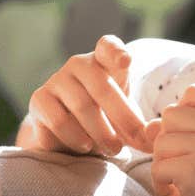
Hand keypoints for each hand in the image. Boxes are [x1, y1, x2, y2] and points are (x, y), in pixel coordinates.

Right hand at [17, 35, 152, 156]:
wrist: (70, 133)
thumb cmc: (107, 119)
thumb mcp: (129, 122)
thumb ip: (144, 130)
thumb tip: (155, 136)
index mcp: (104, 61)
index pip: (108, 46)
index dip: (117, 51)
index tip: (125, 61)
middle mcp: (78, 64)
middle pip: (102, 87)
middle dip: (121, 118)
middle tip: (130, 143)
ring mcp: (56, 79)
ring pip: (82, 108)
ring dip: (100, 134)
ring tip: (111, 149)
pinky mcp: (39, 99)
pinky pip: (59, 122)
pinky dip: (75, 139)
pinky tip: (84, 145)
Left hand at [148, 84, 194, 195]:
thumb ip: (188, 133)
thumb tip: (148, 126)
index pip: (193, 93)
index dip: (182, 118)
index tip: (191, 146)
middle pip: (171, 114)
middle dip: (169, 142)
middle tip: (184, 168)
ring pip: (160, 141)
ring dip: (163, 167)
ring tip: (183, 188)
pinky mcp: (194, 171)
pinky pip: (157, 168)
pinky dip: (162, 189)